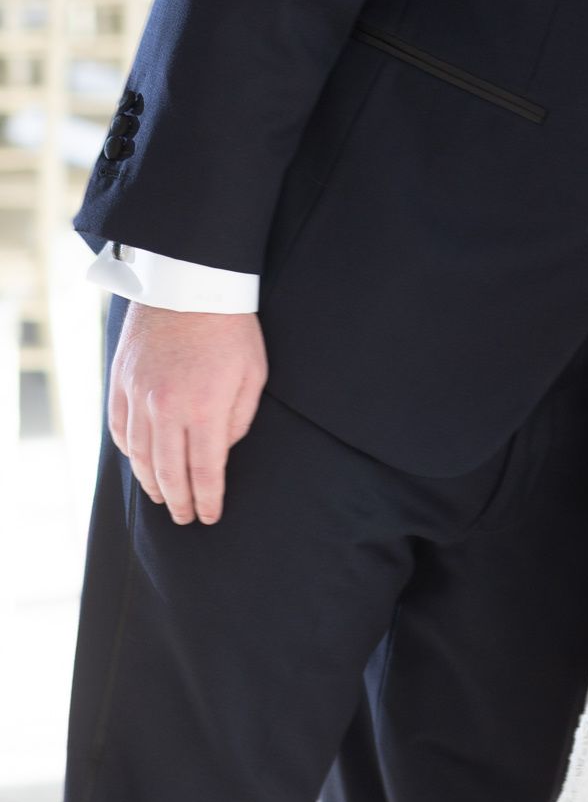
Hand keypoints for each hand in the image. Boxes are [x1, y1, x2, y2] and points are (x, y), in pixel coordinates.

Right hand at [108, 306, 267, 525]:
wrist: (188, 282)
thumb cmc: (231, 326)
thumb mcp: (253, 372)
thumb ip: (239, 419)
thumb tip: (221, 449)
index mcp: (204, 409)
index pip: (204, 471)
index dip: (208, 499)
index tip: (211, 516)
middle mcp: (165, 409)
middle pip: (169, 472)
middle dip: (180, 502)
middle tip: (187, 518)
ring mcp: (138, 396)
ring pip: (140, 457)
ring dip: (152, 483)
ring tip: (163, 498)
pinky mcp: (121, 382)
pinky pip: (120, 430)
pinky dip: (130, 453)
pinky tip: (140, 462)